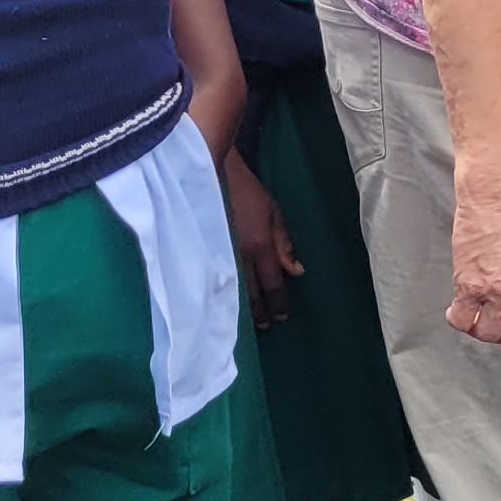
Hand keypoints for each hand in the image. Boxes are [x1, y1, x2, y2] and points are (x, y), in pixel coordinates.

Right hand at [221, 153, 302, 327]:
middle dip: (261, 312)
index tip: (282, 317)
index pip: (272, 284)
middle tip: (268, 326)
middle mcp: (239, 256)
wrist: (211, 175)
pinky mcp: (204, 252)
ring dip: (243, 309)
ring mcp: (219, 255)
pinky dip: (225, 295)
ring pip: (233, 291)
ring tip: (251, 323)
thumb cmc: (247, 192)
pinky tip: (228, 305)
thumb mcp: (274, 213)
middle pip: (252, 293)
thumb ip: (285, 244)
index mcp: (260, 246)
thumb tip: (297, 272)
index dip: (278, 303)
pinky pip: (217, 280)